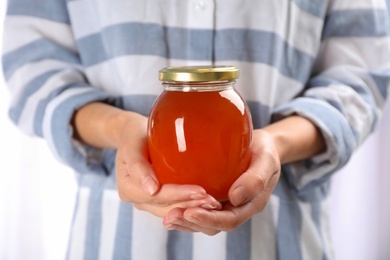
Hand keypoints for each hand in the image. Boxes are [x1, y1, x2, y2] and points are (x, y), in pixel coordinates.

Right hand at [115, 113, 221, 217]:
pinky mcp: (159, 200)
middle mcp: (138, 199)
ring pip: (173, 211)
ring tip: (214, 204)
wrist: (133, 136)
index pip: (156, 196)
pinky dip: (191, 205)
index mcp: (128, 188)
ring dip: (193, 209)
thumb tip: (151, 189)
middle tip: (213, 201)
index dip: (178, 195)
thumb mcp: (132, 144)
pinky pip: (176, 206)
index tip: (200, 191)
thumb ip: (138, 166)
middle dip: (190, 206)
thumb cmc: (133, 136)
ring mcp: (149, 202)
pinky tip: (208, 202)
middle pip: (166, 207)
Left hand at [162, 129, 280, 234]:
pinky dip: (184, 210)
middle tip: (171, 216)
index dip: (209, 219)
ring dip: (185, 221)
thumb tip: (235, 197)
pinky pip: (199, 208)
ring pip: (204, 220)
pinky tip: (168, 205)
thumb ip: (255, 179)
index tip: (191, 212)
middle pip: (213, 225)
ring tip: (167, 216)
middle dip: (191, 223)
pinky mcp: (215, 196)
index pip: (229, 219)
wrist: (260, 145)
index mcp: (250, 203)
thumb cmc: (264, 150)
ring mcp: (225, 204)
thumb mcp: (266, 160)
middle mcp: (236, 208)